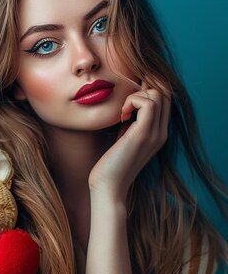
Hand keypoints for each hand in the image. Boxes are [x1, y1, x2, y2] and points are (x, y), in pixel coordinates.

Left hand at [88, 80, 170, 202]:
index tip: (128, 96)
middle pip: (165, 91)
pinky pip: (147, 102)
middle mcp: (161, 132)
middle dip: (144, 86)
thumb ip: (131, 121)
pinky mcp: (143, 134)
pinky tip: (121, 115)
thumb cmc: (111, 163)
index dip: (148, 88)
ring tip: (123, 111)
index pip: (165, 97)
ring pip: (158, 93)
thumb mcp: (124, 136)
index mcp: (159, 132)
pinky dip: (132, 100)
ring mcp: (155, 133)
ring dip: (136, 94)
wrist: (108, 187)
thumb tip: (129, 101)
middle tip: (125, 100)